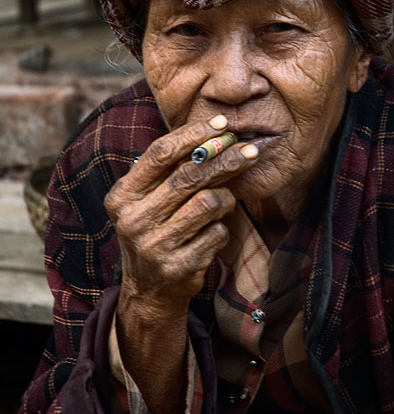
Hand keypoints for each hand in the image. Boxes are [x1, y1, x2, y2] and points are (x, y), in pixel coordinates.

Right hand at [104, 115, 258, 317]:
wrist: (149, 290)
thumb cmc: (156, 230)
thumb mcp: (149, 200)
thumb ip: (171, 171)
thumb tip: (218, 134)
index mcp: (123, 196)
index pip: (160, 153)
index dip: (194, 134)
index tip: (222, 124)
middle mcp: (133, 220)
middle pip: (189, 176)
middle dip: (225, 159)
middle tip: (251, 150)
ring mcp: (154, 246)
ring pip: (209, 203)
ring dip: (226, 199)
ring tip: (224, 202)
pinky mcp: (178, 267)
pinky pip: (217, 233)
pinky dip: (222, 229)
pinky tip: (212, 234)